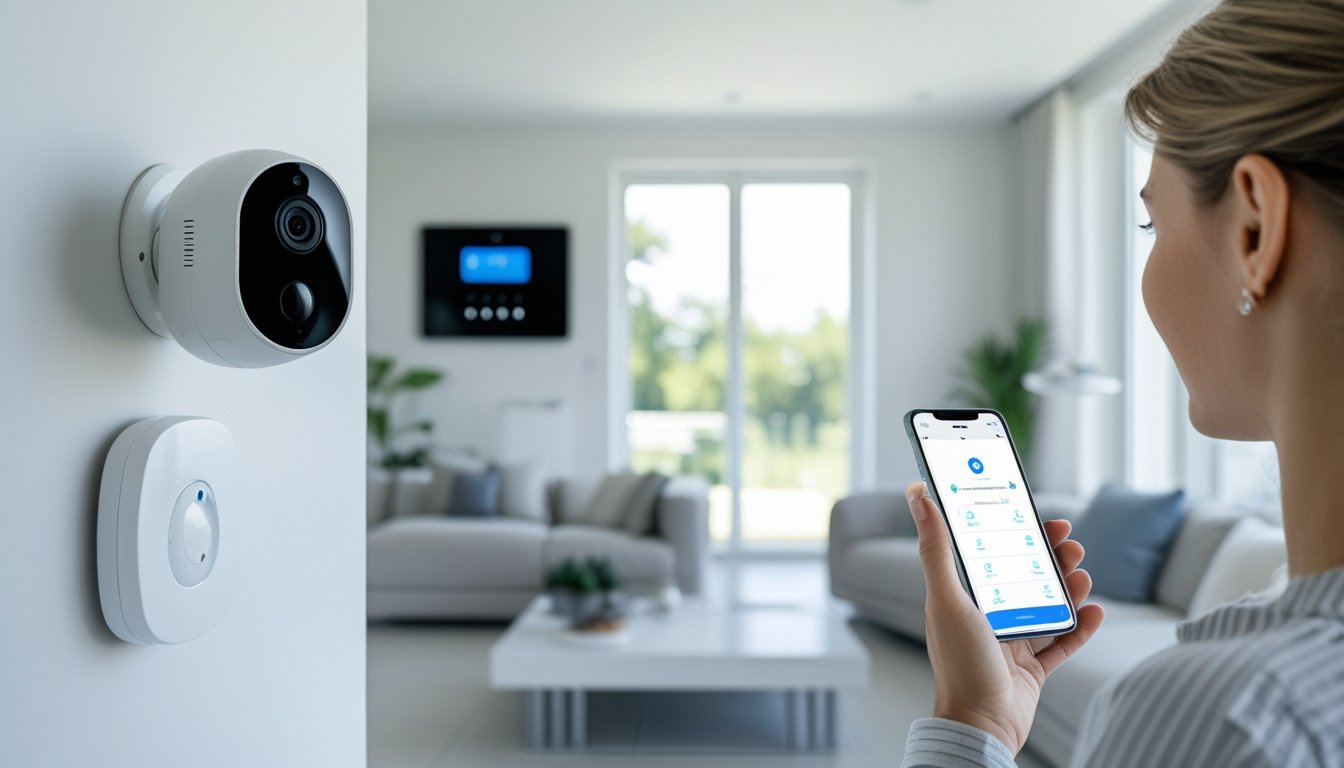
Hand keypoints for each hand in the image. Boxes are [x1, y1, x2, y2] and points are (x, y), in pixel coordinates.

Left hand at [905, 481, 1103, 752]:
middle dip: (1050, 558)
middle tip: (1071, 542)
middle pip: (1025, 577)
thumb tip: (918, 497)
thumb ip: (937, 549)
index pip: (992, 554)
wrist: (981, 725)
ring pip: (1046, 606)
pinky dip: (1080, 627)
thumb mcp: (948, 598)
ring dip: (1068, 588)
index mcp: (964, 598)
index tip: (1039, 516)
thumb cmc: (960, 663)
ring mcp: (1010, 644)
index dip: (1016, 533)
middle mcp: (986, 618)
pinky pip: (1062, 643)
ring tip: (1084, 576)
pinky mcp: (1031, 670)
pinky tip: (1095, 611)